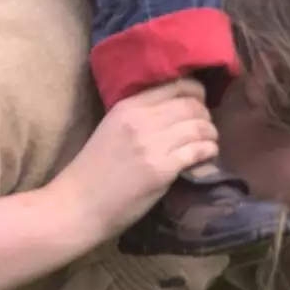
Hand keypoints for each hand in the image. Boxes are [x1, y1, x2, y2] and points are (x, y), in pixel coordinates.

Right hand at [47, 79, 218, 241]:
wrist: (78, 204)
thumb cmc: (94, 169)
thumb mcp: (112, 128)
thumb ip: (140, 116)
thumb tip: (176, 110)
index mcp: (127, 105)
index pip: (176, 84)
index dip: (196, 92)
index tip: (199, 104)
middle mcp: (141, 119)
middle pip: (192, 105)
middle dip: (206, 116)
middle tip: (205, 128)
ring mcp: (152, 144)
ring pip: (200, 126)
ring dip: (211, 134)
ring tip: (208, 143)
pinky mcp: (162, 169)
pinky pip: (199, 150)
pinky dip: (209, 151)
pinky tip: (207, 156)